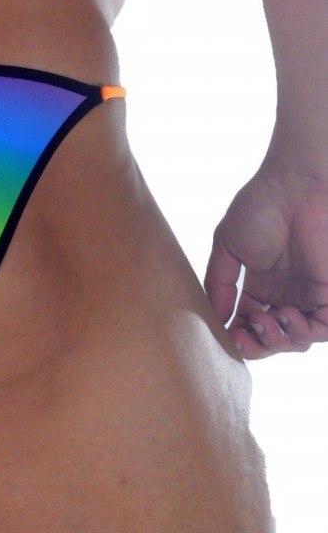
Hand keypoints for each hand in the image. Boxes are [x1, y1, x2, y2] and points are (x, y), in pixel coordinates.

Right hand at [205, 165, 327, 358]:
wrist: (293, 186)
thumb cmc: (258, 207)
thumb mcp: (227, 245)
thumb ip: (219, 282)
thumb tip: (215, 318)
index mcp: (260, 286)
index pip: (249, 324)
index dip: (239, 337)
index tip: (227, 336)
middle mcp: (285, 294)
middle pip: (273, 339)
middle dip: (258, 346)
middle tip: (245, 336)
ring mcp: (309, 295)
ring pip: (298, 340)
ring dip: (280, 340)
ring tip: (267, 320)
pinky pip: (324, 328)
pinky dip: (305, 332)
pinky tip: (286, 317)